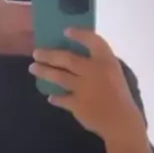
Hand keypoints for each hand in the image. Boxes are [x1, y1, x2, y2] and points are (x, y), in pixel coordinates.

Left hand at [29, 30, 144, 139]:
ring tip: (33, 68)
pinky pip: (61, 99)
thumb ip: (99, 65)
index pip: (93, 41)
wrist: (120, 121)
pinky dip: (55, 98)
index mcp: (106, 61)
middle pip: (67, 59)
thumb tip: (77, 60)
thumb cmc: (120, 96)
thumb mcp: (113, 73)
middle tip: (36, 53)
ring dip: (44, 71)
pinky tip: (50, 97)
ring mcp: (83, 88)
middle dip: (49, 55)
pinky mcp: (76, 104)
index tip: (65, 31)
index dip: (79, 35)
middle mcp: (93, 71)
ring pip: (59, 76)